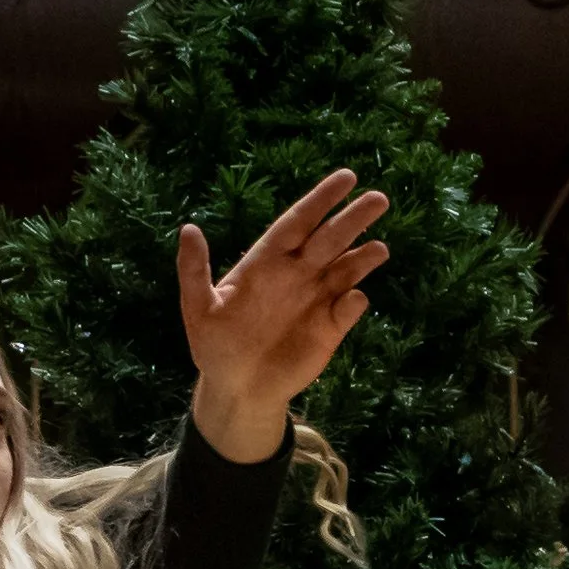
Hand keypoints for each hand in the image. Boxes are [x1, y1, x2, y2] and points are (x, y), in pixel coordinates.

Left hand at [179, 167, 390, 462]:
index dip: (321, 200)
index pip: (298, 222)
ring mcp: (316, 299)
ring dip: (363, 257)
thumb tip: (188, 228)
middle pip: (329, 239)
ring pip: (346, 269)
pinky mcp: (329, 328)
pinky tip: (355, 296)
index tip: (346, 178)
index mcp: (267, 262)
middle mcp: (297, 273)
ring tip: (380, 248)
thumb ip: (194, 270)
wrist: (237, 390)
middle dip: (353, 219)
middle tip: (378, 198)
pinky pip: (347, 309)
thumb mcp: (198, 308)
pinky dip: (354, 302)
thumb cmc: (214, 346)